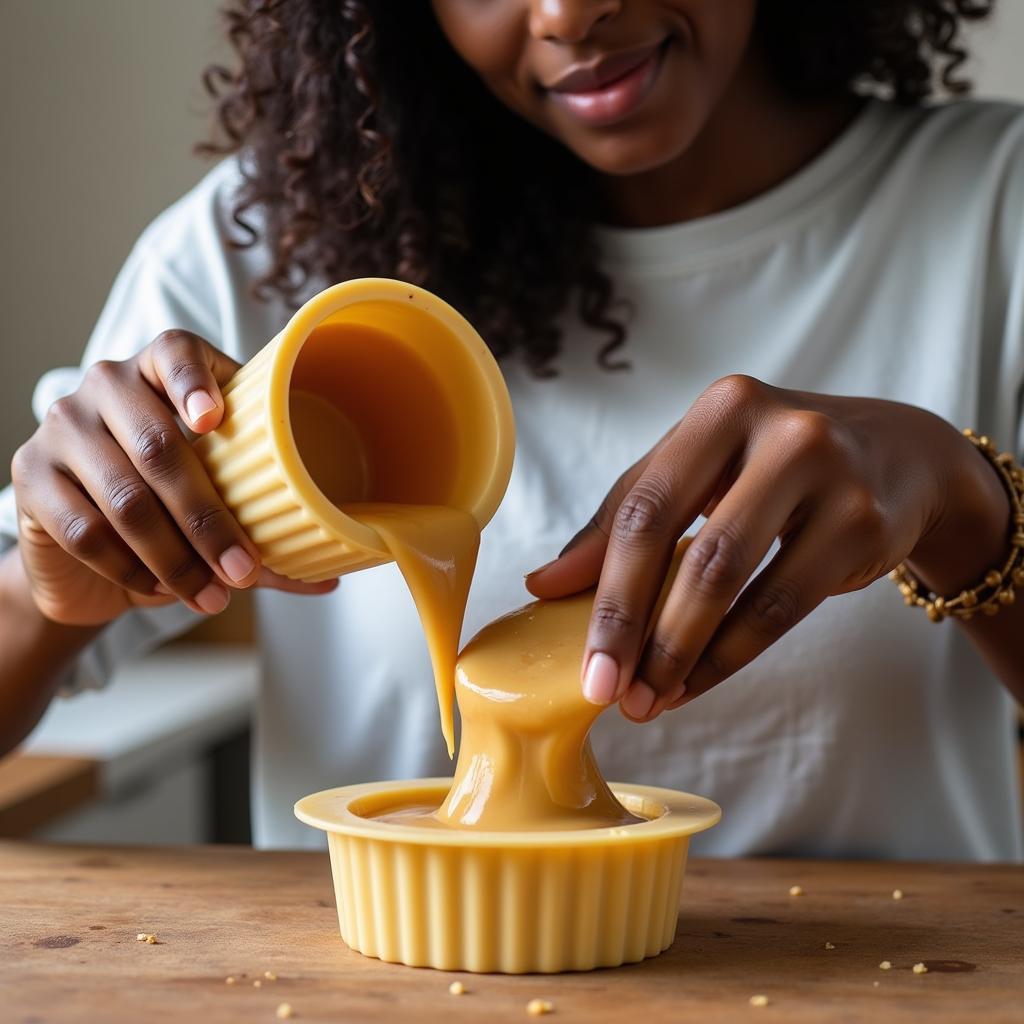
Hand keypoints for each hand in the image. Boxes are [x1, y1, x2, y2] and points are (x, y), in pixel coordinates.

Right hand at [11, 330, 336, 625]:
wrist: (87, 550)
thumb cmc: (169, 506)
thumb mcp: (217, 503)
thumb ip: (263, 531)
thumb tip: (329, 578)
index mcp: (160, 370)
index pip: (174, 352)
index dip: (194, 382)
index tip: (214, 420)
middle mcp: (106, 387)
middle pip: (159, 447)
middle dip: (208, 519)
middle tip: (244, 569)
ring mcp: (62, 428)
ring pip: (125, 498)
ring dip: (176, 558)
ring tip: (214, 595)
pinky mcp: (32, 477)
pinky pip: (87, 531)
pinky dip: (132, 570)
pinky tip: (163, 591)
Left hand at [526, 375, 1009, 721]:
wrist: (898, 458)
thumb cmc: (772, 465)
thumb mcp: (699, 469)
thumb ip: (622, 518)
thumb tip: (543, 583)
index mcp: (722, 410)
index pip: (644, 507)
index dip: (608, 592)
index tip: (586, 661)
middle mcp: (779, 433)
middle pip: (690, 550)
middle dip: (641, 633)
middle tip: (611, 693)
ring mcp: (831, 476)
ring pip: (737, 583)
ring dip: (686, 655)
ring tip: (652, 699)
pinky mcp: (865, 524)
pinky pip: (785, 607)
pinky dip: (733, 655)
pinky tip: (699, 682)